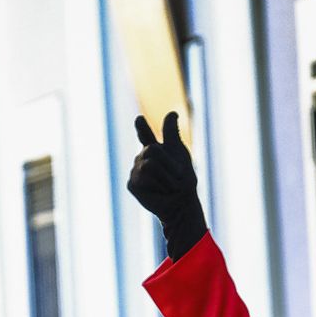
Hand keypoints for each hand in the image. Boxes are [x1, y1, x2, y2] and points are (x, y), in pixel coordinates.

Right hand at [128, 112, 207, 258]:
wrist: (180, 203)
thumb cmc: (183, 179)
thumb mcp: (179, 153)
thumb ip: (172, 134)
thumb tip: (172, 113)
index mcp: (153, 148)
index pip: (144, 134)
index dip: (142, 127)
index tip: (139, 119)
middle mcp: (142, 158)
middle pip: (152, 150)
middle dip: (169, 163)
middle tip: (178, 175)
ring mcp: (135, 171)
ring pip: (148, 165)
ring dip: (165, 176)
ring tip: (169, 185)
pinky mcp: (132, 184)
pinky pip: (143, 179)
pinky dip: (157, 186)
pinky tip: (158, 192)